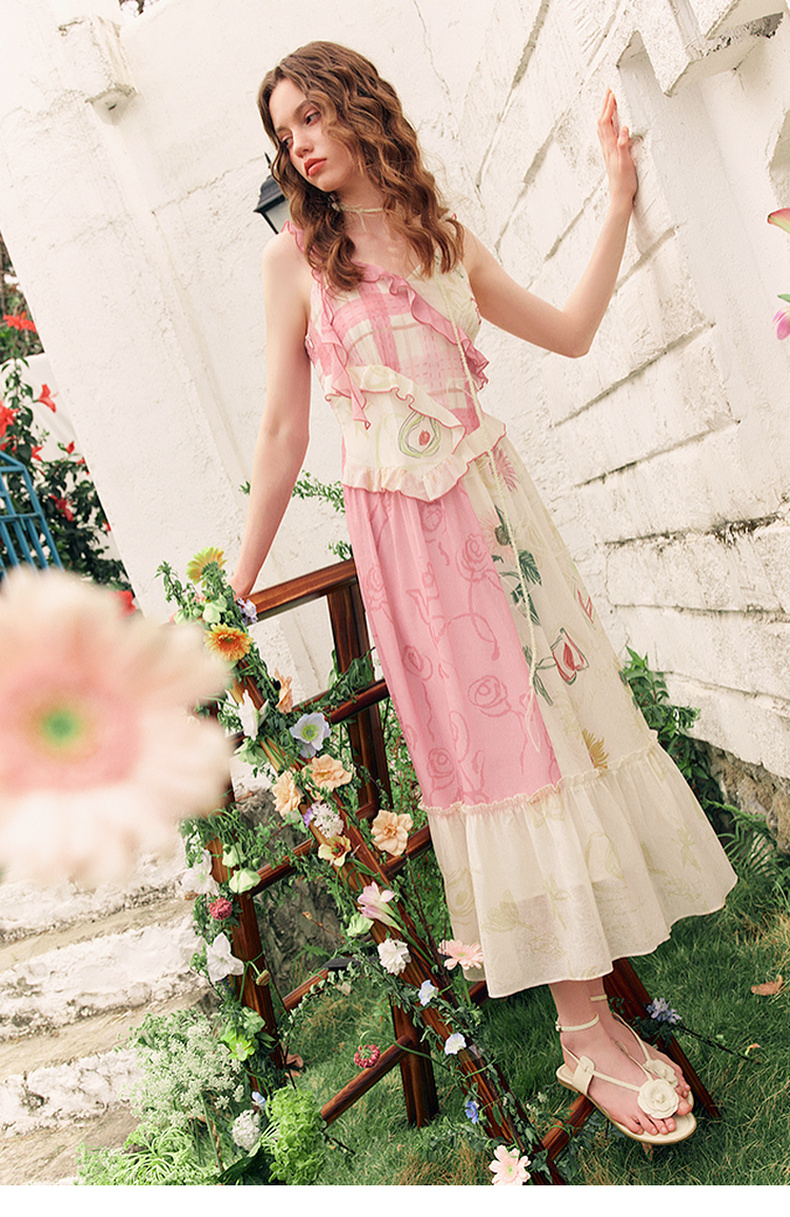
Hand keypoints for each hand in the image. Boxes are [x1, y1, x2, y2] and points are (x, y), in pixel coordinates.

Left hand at [598, 90, 636, 212]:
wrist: (620, 197)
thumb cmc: (624, 182)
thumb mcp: (626, 163)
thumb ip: (623, 146)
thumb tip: (624, 130)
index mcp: (610, 147)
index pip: (606, 122)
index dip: (608, 107)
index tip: (611, 93)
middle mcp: (607, 148)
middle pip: (602, 122)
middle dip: (605, 106)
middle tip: (609, 92)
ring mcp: (608, 152)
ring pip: (602, 129)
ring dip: (605, 114)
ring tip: (608, 103)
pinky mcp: (611, 156)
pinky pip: (606, 136)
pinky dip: (607, 125)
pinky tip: (611, 126)